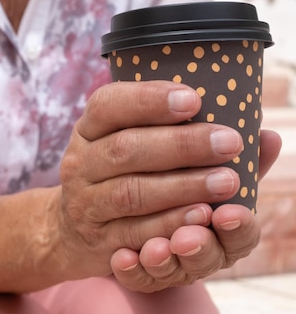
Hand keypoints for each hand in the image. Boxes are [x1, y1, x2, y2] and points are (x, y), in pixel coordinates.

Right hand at [55, 80, 280, 291]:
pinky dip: (170, 222)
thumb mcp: (133, 145)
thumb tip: (264, 136)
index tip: (193, 99)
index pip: (107, 104)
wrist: (73, 229)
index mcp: (89, 129)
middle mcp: (81, 162)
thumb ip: (188, 133)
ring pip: (131, 192)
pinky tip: (202, 214)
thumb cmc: (118, 175)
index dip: (147, 100)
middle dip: (180, 145)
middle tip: (230, 142)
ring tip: (227, 181)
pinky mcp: (98, 239)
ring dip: (182, 186)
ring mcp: (85, 202)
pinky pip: (134, 231)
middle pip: (124, 149)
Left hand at [110, 130, 281, 291]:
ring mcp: (167, 264)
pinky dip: (130, 270)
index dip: (238, 228)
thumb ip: (240, 158)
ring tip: (156, 247)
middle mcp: (198, 251)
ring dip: (163, 257)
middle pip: (203, 255)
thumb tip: (268, 135)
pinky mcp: (134, 271)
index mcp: (225, 228)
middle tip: (193, 224)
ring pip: (169, 269)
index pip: (241, 236)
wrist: (131, 205)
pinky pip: (134, 277)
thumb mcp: (210, 165)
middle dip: (200, 244)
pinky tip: (121, 257)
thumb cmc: (184, 177)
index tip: (228, 212)